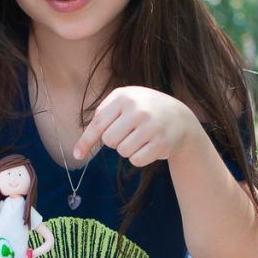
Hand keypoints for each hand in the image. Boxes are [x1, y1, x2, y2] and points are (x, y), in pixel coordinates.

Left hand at [73, 86, 199, 165]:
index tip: (77, 154)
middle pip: (109, 140)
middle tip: (128, 132)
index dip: (86, 141)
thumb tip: (79, 149)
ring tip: (141, 137)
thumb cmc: (143, 110)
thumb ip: (102, 116)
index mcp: (125, 97)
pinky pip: (136, 160)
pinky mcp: (161, 144)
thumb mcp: (124, 101)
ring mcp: (151, 127)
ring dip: (128, 149)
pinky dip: (139, 157)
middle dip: (115, 141)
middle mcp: (138, 110)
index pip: (98, 124)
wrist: (180, 117)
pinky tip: (149, 145)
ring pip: (122, 151)